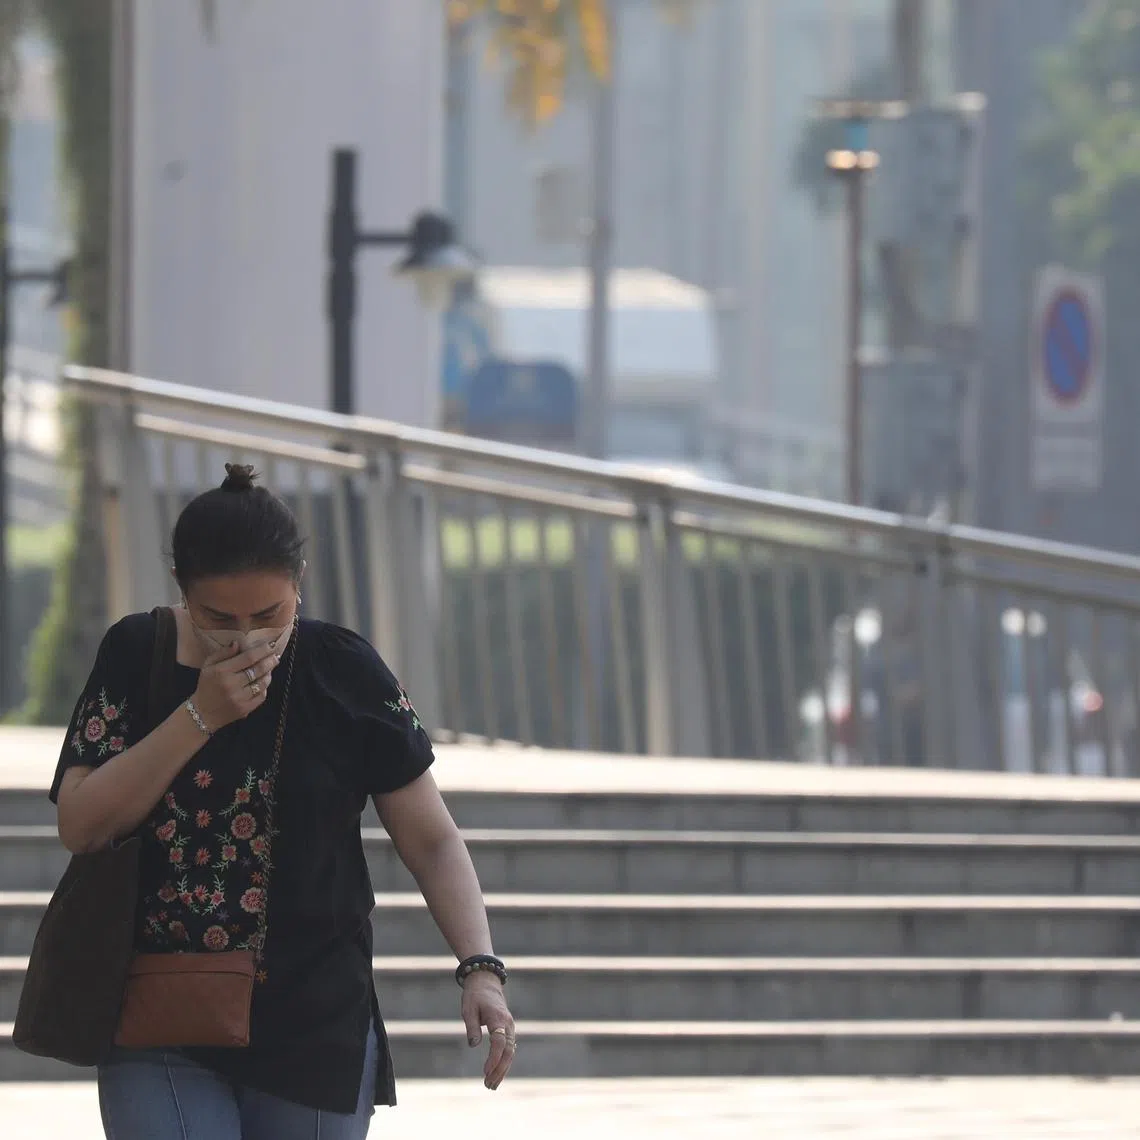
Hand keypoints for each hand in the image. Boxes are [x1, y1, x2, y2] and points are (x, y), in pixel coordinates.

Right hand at [192, 642, 279, 731]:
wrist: (202, 713)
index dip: (262, 650)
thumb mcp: (208, 666)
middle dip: (270, 661)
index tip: (271, 645)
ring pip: (262, 683)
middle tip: (276, 656)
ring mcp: (239, 698)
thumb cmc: (206, 686)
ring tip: (270, 668)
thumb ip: (223, 653)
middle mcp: (232, 684)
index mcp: (222, 671)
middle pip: (258, 669)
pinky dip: (264, 688)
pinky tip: (263, 682)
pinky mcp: (245, 709)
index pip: (248, 657)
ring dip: (269, 674)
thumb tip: (238, 643)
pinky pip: (261, 696)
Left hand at [462, 972, 515, 1090]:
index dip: (493, 1058)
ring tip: (491, 1085)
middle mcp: (508, 1023)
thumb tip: (473, 1046)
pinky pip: (509, 1048)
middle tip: (488, 1085)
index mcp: (498, 1017)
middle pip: (508, 1050)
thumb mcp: (468, 1009)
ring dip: (502, 1069)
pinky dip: (504, 1062)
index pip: (499, 1042)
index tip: (485, 1072)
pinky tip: (497, 1074)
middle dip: (500, 1069)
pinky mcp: (508, 1030)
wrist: (486, 983)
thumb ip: (472, 1027)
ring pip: (510, 1052)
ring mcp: (510, 1027)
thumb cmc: (474, 996)